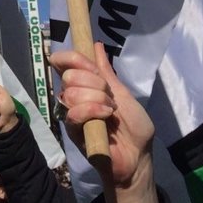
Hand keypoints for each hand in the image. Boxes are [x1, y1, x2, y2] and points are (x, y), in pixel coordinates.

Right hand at [51, 43, 157, 202]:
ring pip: (72, 93)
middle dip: (94, 83)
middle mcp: (74, 96)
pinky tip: (106, 117)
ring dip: (97, 99)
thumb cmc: (134, 127)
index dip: (73, 58)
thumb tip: (96, 46)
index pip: (65, 62)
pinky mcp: (72, 129)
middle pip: (70, 75)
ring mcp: (72, 113)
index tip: (89, 66)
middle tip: (110, 97)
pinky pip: (74, 112)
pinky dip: (93, 111)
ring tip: (110, 111)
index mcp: (86, 84)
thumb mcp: (124, 94)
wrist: (137, 156)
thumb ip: (107, 72)